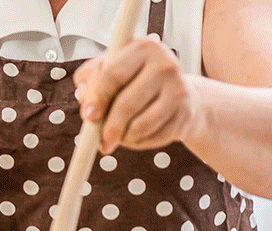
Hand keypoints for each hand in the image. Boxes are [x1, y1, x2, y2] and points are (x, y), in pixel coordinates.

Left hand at [75, 37, 202, 153]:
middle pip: (126, 103)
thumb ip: (90, 79)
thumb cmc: (136, 79)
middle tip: (100, 139)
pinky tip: (134, 135)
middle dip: (108, 126)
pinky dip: (138, 141)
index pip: (113, 74)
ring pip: (140, 125)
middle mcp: (165, 64)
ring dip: (123, 137)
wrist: (178, 92)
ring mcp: (179, 88)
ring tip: (117, 135)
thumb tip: (86, 101)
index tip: (88, 115)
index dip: (97, 97)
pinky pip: (154, 136)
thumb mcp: (109, 69)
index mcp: (143, 47)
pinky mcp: (186, 112)